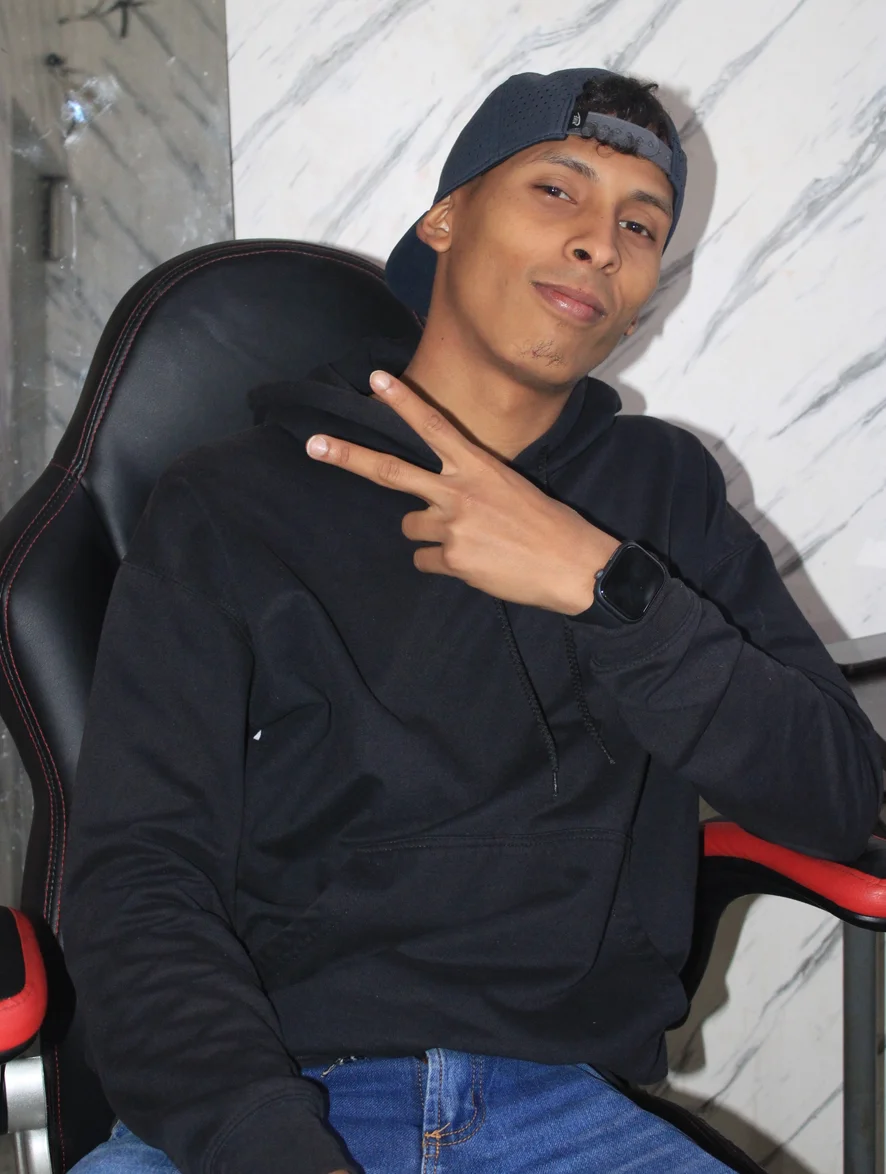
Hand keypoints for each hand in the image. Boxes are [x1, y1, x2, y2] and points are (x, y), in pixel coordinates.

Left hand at [305, 370, 618, 613]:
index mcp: (479, 467)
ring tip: (469, 541)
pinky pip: (425, 560)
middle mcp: (459, 491)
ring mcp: (453, 525)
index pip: (434, 426)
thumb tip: (440, 498)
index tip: (376, 379)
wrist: (574, 565)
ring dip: (430, 534)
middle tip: (314, 445)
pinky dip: (443, 563)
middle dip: (348, 457)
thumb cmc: (548, 525)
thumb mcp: (511, 488)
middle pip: (391, 470)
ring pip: (411, 526)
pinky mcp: (453, 559)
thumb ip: (471, 484)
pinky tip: (475, 564)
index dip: (403, 402)